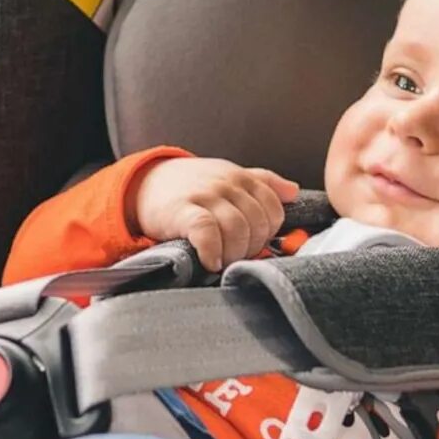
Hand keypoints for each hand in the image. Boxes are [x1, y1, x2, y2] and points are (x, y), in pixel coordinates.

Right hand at [130, 157, 298, 271]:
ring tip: (223, 262)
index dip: (267, 233)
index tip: (252, 243)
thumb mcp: (227, 176)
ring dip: (233, 253)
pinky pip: (207, 231)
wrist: (145, 184)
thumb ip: (261, 182)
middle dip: (250, 247)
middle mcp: (226, 184)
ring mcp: (204, 195)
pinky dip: (213, 251)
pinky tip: (210, 262)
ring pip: (237, 228)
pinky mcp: (182, 210)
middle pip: (257, 222)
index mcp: (241, 178)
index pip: (274, 209)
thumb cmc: (191, 186)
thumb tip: (293, 191)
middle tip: (235, 256)